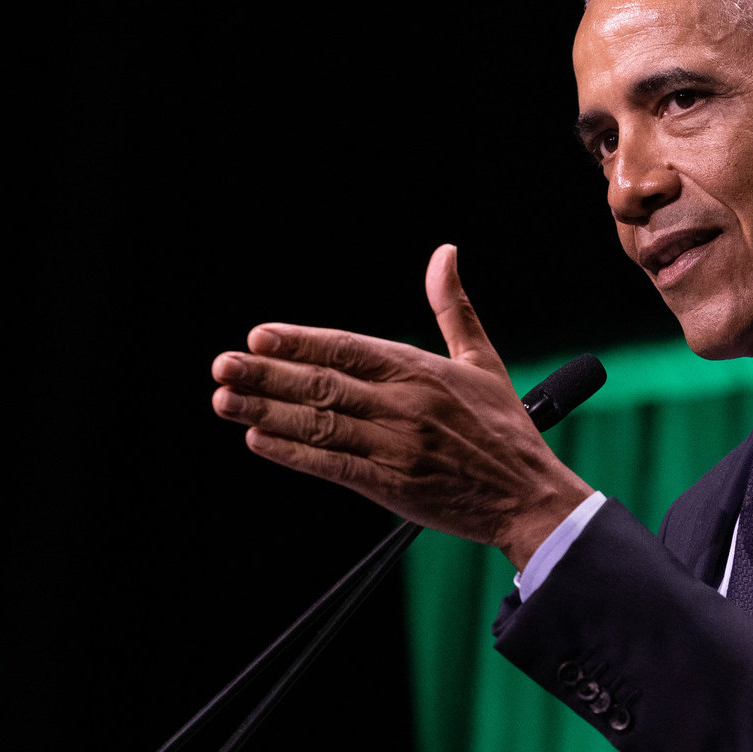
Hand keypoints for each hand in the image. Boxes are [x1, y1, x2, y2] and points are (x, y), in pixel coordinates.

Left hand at [209, 246, 596, 566]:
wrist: (529, 498)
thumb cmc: (505, 431)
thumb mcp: (482, 361)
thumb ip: (453, 308)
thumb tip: (444, 253)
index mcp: (420, 370)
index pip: (347, 348)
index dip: (299, 342)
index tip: (258, 337)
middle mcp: (404, 404)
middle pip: (323, 384)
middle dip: (266, 375)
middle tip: (222, 367)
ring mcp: (396, 446)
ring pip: (320, 424)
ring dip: (266, 413)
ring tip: (225, 401)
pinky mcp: (392, 487)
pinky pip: (333, 466)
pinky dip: (293, 454)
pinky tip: (259, 441)